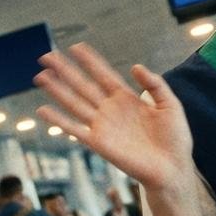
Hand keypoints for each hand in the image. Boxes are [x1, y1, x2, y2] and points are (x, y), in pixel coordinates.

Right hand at [35, 44, 194, 193]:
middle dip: (66, 71)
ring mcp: (103, 126)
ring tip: (41, 75)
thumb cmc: (175, 139)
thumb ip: (155, 84)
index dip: (90, 61)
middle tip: (47, 56)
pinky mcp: (99, 143)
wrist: (173, 168)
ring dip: (57, 90)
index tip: (75, 47)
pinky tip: (42, 110)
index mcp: (127, 98)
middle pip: (83, 85)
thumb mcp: (170, 104)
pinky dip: (58, 120)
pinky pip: (74, 129)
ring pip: (75, 103)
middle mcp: (111, 110)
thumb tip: (135, 66)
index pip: (104, 75)